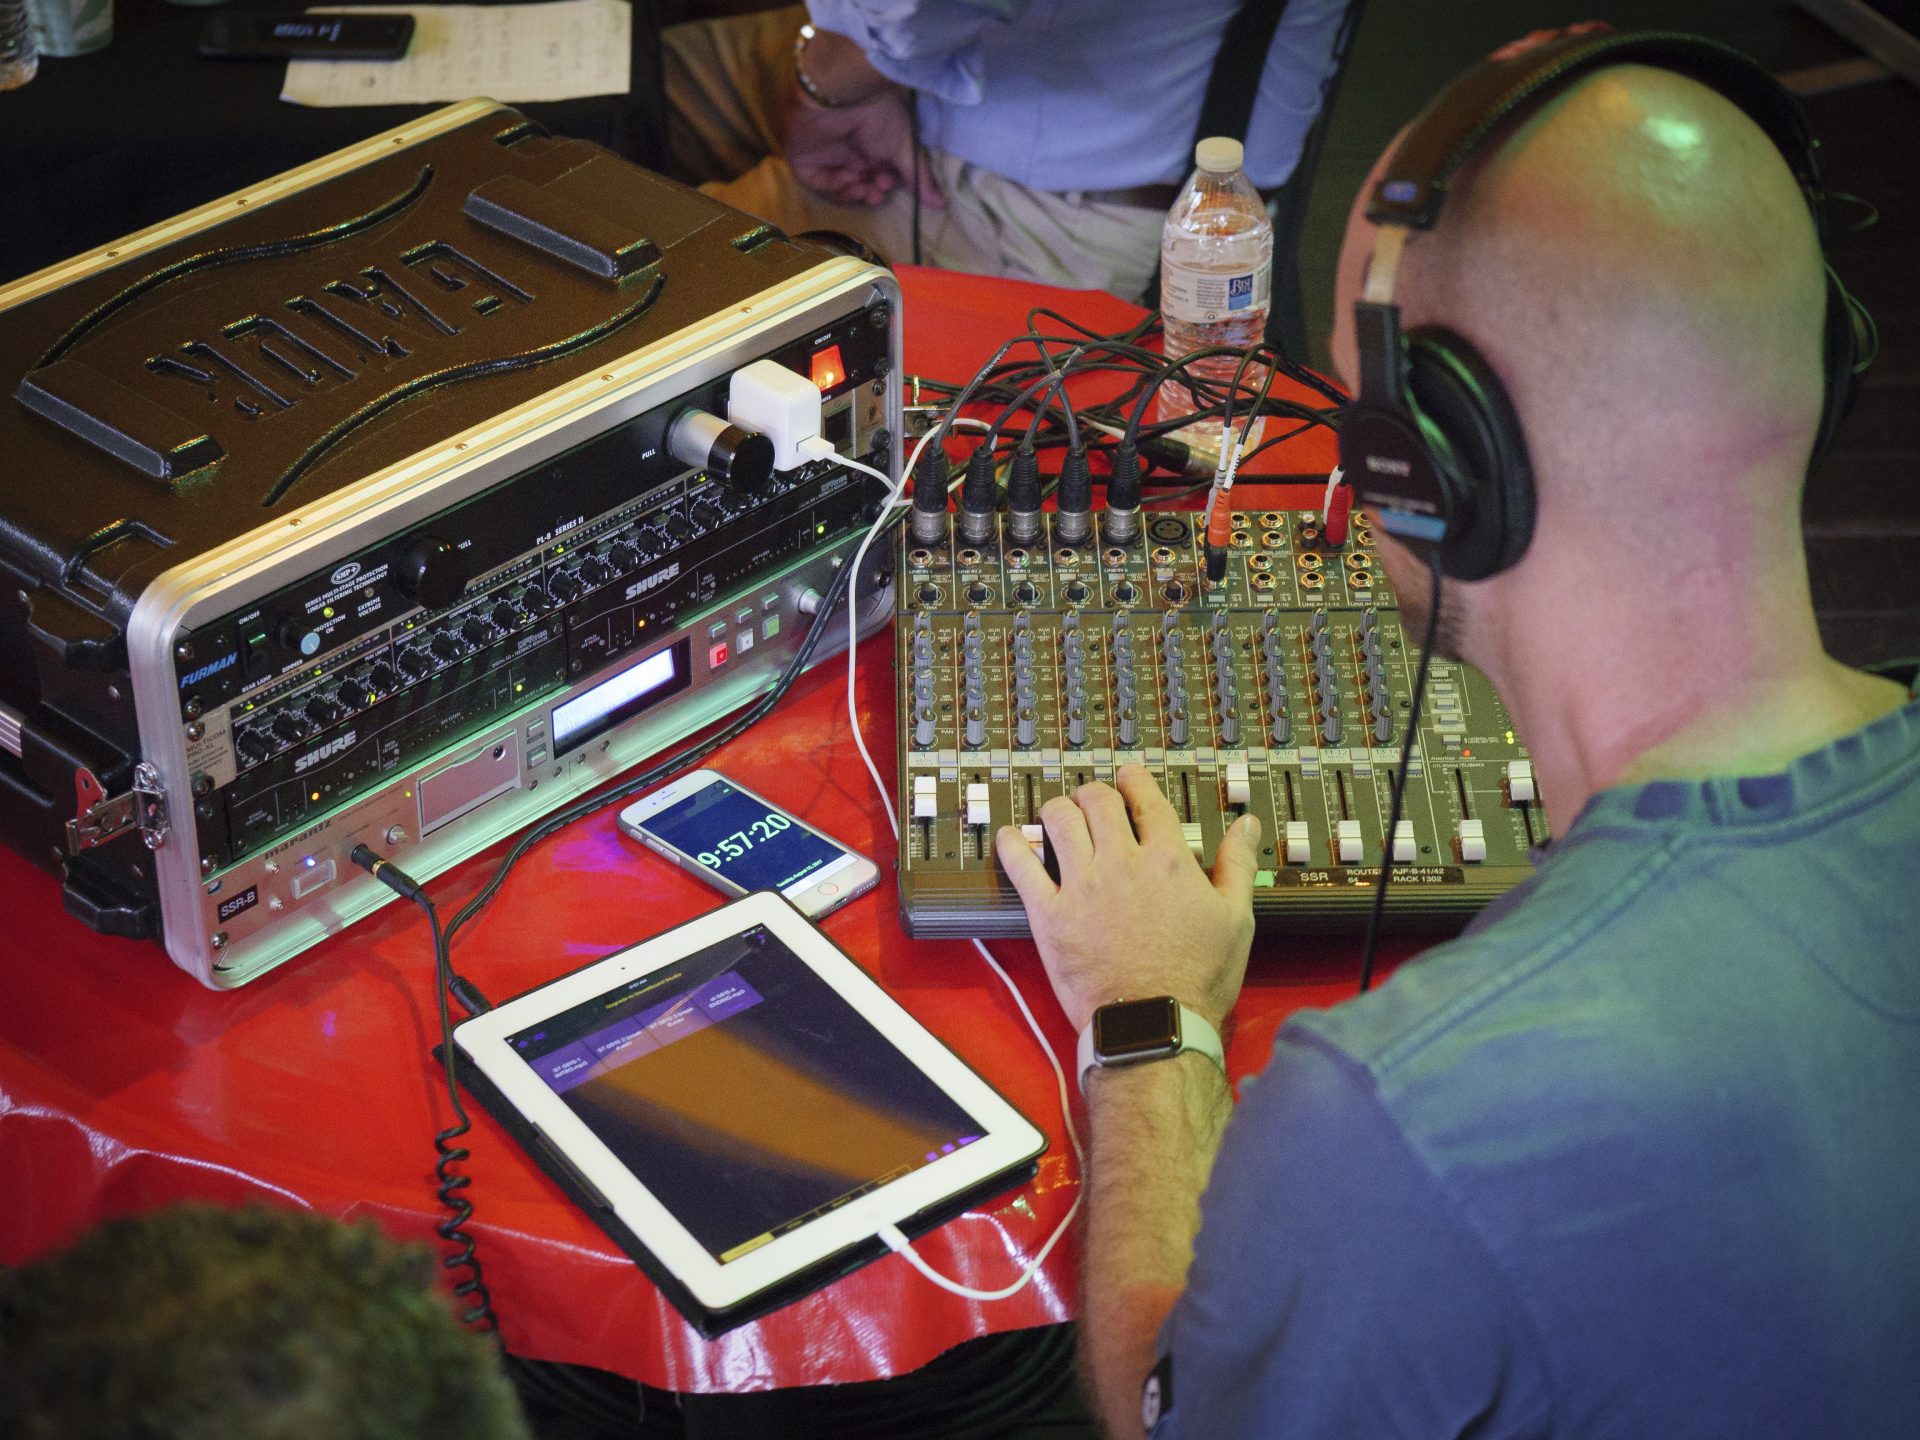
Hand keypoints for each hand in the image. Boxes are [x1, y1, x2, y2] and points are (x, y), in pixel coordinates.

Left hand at [785, 85, 945, 209]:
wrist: (844, 93)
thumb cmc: (878, 113)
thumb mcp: (904, 147)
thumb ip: (919, 178)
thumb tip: (942, 206)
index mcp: (870, 145)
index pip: (877, 175)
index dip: (884, 185)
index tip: (890, 184)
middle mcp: (848, 151)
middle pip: (859, 184)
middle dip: (871, 192)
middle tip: (878, 189)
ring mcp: (825, 155)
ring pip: (839, 188)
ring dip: (854, 193)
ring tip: (864, 187)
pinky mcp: (804, 159)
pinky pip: (818, 184)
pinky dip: (834, 188)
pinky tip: (848, 180)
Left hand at [995, 765, 1259, 1034]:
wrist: (1154, 1025)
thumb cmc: (1197, 979)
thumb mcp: (1236, 919)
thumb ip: (1238, 865)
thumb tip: (1247, 825)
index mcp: (1167, 860)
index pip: (1146, 800)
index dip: (1135, 780)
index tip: (1129, 777)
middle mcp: (1121, 863)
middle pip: (1098, 800)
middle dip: (1095, 793)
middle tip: (1094, 801)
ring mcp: (1081, 886)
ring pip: (1059, 820)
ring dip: (1057, 809)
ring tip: (1059, 814)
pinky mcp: (1049, 914)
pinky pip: (1021, 865)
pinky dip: (1012, 845)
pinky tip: (1011, 837)